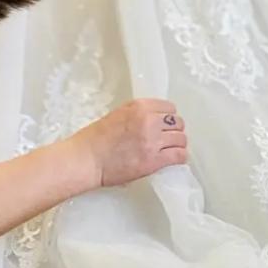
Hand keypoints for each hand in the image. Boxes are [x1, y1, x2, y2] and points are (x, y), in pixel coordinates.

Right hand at [65, 99, 187, 187]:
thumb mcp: (118, 115)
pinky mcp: (154, 160)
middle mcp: (149, 120)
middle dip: (174, 130)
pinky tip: (175, 159)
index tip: (165, 124)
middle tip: (168, 138)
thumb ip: (138, 114)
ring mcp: (153, 140)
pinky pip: (179, 155)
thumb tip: (155, 119)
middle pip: (178, 122)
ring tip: (171, 149)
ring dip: (178, 144)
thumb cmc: (95, 139)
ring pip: (181, 139)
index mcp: (139, 107)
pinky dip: (180, 157)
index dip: (168, 117)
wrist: (86, 159)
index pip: (169, 108)